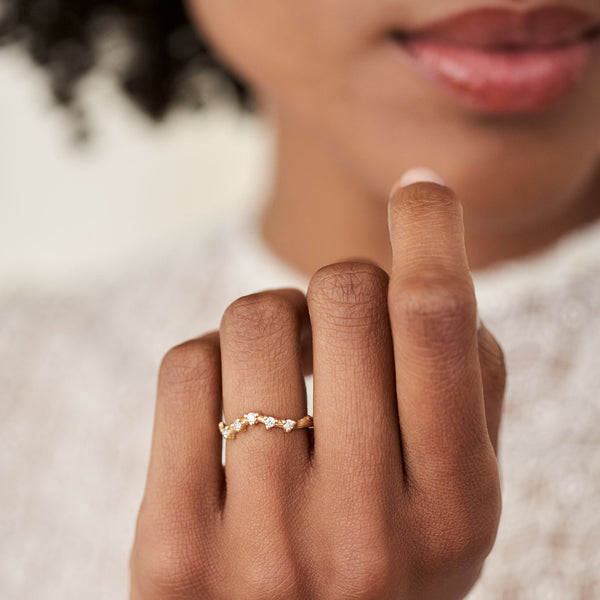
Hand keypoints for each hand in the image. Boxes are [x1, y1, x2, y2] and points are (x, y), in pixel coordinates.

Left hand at [130, 181, 505, 598]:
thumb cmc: (380, 564)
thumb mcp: (453, 503)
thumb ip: (466, 393)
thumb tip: (432, 267)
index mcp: (453, 512)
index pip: (437, 323)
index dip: (431, 231)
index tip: (421, 188)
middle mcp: (362, 532)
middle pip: (343, 300)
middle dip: (340, 284)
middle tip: (336, 320)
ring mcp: (262, 544)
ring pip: (254, 320)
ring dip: (272, 318)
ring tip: (283, 369)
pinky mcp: (175, 549)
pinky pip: (186, 367)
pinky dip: (211, 358)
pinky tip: (229, 404)